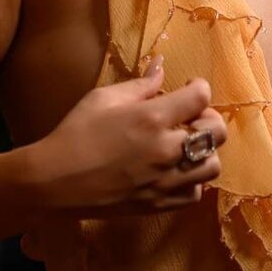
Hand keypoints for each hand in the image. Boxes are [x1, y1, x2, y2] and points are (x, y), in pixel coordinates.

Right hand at [30, 56, 226, 213]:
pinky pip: (195, 193)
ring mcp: (166, 181)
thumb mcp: (104, 98)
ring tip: (185, 146)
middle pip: (217, 132)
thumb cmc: (75, 133)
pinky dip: (192, 180)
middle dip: (209, 118)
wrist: (54, 182)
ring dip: (205, 152)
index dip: (199, 87)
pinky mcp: (159, 204)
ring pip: (213, 166)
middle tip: (191, 117)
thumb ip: (140, 84)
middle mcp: (167, 150)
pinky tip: (174, 171)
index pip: (201, 96)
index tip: (188, 88)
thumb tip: (161, 66)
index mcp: (152, 118)